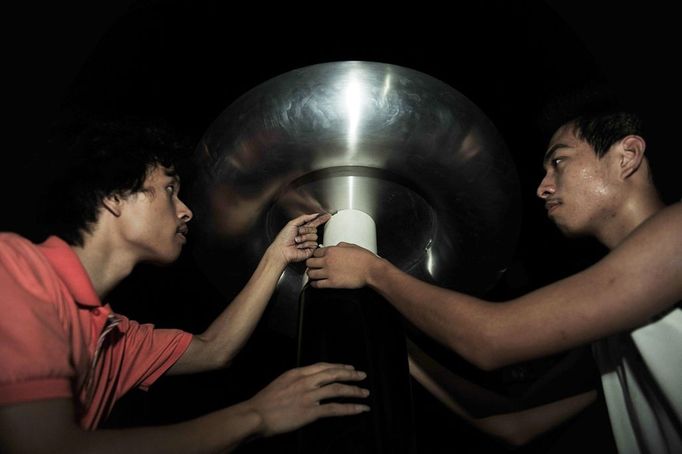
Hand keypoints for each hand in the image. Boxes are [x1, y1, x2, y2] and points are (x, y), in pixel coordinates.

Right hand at [246, 362, 369, 436]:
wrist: (255, 415)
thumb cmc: (264, 403)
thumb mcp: (280, 383)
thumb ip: (296, 382)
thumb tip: (308, 384)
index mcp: (297, 373)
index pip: (323, 366)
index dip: (338, 366)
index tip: (348, 367)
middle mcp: (305, 381)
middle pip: (333, 373)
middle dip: (350, 374)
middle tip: (362, 375)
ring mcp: (309, 396)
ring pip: (337, 389)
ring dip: (354, 390)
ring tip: (365, 393)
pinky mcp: (311, 412)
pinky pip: (335, 408)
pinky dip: (350, 408)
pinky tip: (359, 409)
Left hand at [269, 213, 330, 264]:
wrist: (282, 250)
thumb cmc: (284, 238)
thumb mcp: (292, 223)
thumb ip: (304, 218)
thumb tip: (314, 215)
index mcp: (303, 228)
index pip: (315, 222)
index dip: (321, 219)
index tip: (327, 216)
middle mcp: (307, 235)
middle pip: (314, 229)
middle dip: (306, 230)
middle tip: (298, 233)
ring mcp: (309, 242)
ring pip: (314, 236)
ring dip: (304, 238)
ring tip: (297, 241)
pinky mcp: (311, 250)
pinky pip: (314, 244)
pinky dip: (305, 244)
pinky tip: (300, 246)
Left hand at [306, 242, 378, 288]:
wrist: (370, 270)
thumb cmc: (364, 258)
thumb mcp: (351, 246)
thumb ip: (340, 246)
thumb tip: (336, 247)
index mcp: (331, 250)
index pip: (315, 252)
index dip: (315, 255)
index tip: (316, 258)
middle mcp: (327, 261)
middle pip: (309, 262)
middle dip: (310, 264)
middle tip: (313, 266)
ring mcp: (329, 272)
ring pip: (310, 273)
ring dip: (311, 274)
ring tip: (313, 275)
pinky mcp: (332, 283)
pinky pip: (317, 284)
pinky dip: (314, 284)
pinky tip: (315, 283)